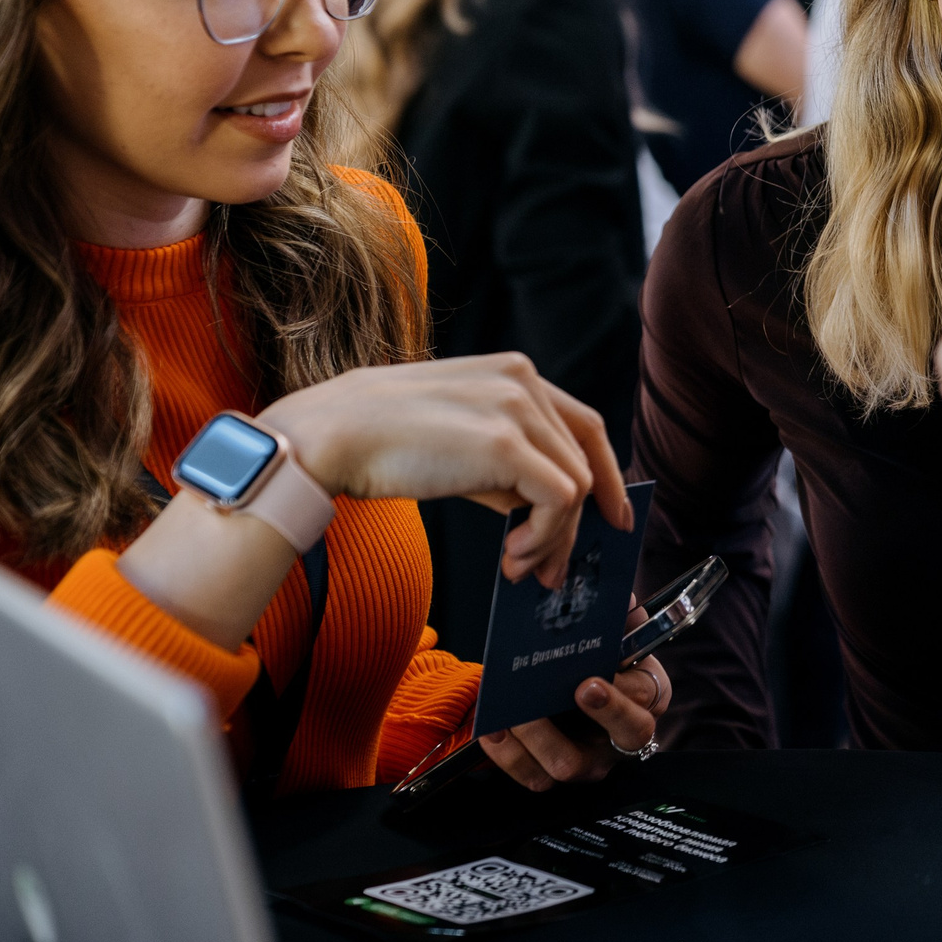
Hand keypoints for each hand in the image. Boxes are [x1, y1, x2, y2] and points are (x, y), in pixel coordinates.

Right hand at [259, 353, 625, 586]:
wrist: (329, 435)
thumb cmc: (378, 440)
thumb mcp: (456, 439)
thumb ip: (502, 464)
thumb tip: (533, 514)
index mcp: (512, 372)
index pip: (584, 425)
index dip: (607, 474)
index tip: (613, 516)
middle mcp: (523, 381)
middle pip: (586, 459)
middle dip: (578, 523)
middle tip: (552, 570)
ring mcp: (517, 408)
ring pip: (578, 485)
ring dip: (553, 539)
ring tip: (519, 568)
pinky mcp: (507, 444)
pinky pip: (561, 500)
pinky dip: (545, 537)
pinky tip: (512, 556)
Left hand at [482, 601, 670, 791]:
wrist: (575, 687)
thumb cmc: (599, 662)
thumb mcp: (617, 637)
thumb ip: (621, 619)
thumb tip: (621, 599)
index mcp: (646, 699)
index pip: (642, 705)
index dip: (616, 701)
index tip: (587, 684)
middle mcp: (621, 738)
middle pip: (617, 742)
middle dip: (588, 719)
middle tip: (560, 696)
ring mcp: (589, 760)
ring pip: (568, 765)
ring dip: (537, 739)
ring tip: (512, 715)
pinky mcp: (552, 773)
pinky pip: (532, 775)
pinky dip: (508, 755)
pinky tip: (492, 729)